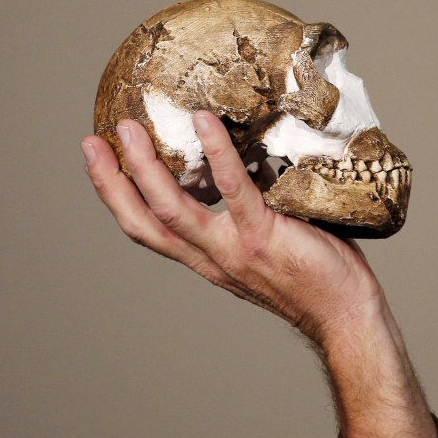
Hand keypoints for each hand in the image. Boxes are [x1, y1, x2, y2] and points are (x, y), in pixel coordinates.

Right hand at [80, 111, 380, 343]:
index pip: (148, 230)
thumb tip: (247, 164)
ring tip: (130, 127)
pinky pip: (232, 188)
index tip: (100, 162)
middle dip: (111, 182)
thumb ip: (246, 215)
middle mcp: (211, 258)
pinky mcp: (262, 236)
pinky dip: (216, 153)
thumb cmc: (315, 277)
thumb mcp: (265, 246)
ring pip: (172, 208)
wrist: (344, 314)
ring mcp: (232, 249)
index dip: (118, 198)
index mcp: (207, 259)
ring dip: (144, 167)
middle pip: (143, 221)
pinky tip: (205, 122)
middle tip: (94, 140)